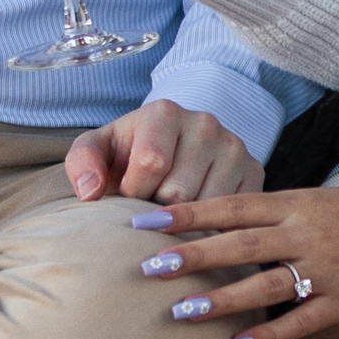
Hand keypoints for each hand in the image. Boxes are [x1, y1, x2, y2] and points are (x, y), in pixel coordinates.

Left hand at [67, 100, 260, 204]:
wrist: (169, 150)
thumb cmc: (126, 156)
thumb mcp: (97, 152)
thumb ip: (83, 164)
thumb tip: (91, 192)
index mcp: (165, 112)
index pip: (151, 163)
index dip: (133, 192)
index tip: (128, 196)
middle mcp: (205, 123)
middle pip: (179, 192)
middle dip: (158, 210)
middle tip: (151, 206)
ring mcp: (235, 147)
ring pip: (209, 209)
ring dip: (186, 222)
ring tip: (173, 211)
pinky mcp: (255, 172)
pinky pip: (234, 216)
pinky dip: (213, 226)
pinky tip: (198, 220)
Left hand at [129, 184, 338, 338]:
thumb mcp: (317, 198)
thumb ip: (274, 211)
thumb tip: (220, 219)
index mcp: (298, 202)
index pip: (233, 205)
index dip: (189, 213)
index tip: (147, 220)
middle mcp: (307, 233)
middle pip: (240, 243)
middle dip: (192, 255)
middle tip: (149, 265)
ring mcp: (326, 268)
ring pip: (264, 284)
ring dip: (220, 299)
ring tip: (180, 312)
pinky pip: (299, 322)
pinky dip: (265, 335)